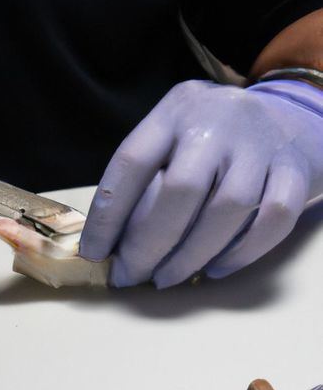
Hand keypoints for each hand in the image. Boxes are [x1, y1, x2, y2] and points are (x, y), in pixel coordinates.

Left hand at [79, 79, 322, 286]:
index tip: (94, 252)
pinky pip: (273, 220)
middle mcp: (218, 121)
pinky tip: (215, 269)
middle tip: (131, 276)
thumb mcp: (173, 135)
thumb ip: (145, 176)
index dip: (107, 215)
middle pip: (180, 190)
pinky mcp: (296, 170)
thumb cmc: (211, 138)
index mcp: (175, 111)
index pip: (130, 163)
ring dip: (191, 256)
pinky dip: (241, 253)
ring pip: (227, 210)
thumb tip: (110, 243)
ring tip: (167, 278)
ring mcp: (261, 144)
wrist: (290, 115)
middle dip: (148, 245)